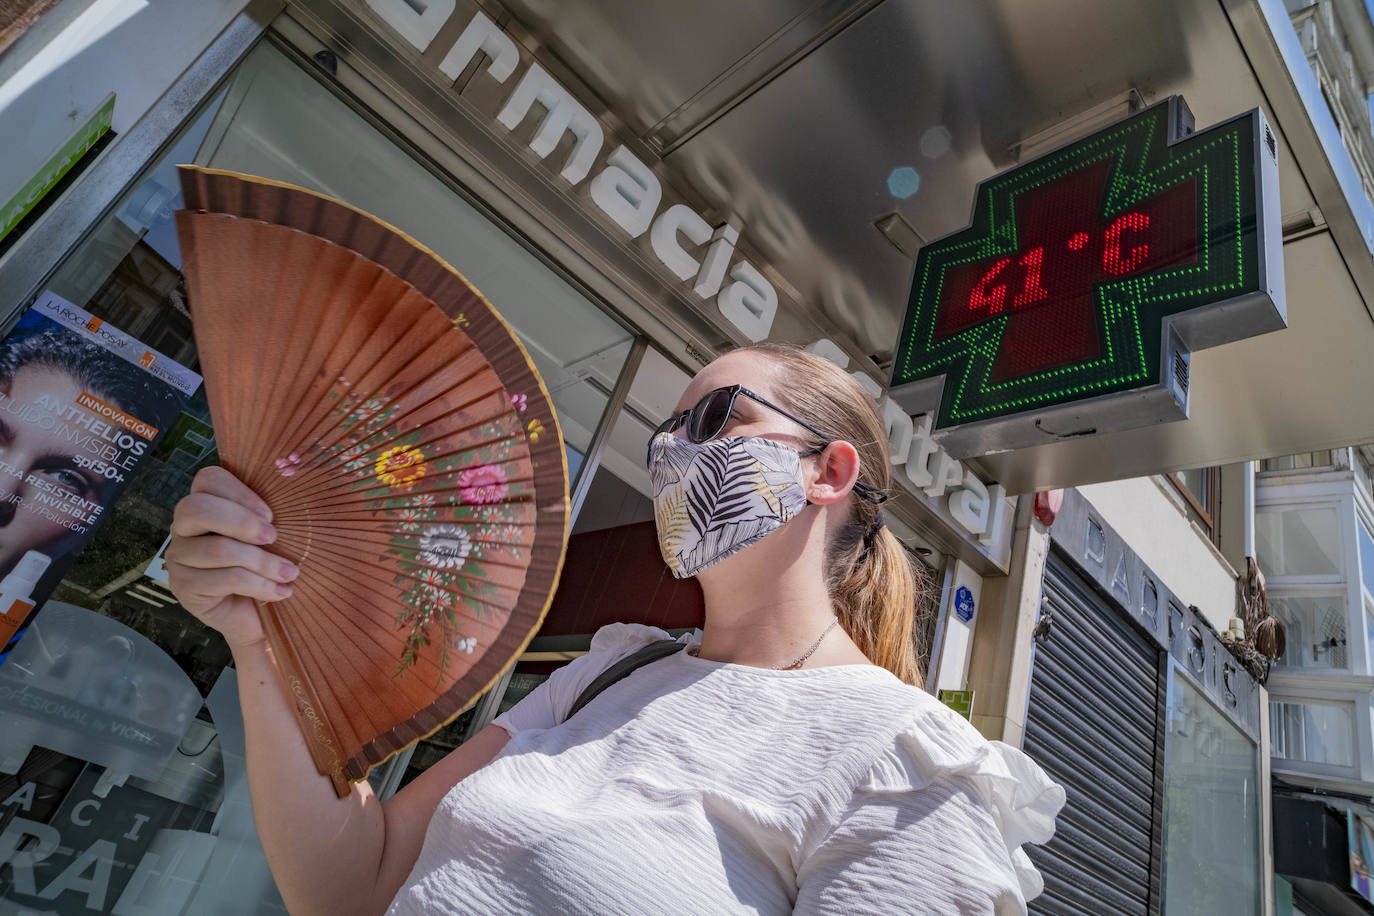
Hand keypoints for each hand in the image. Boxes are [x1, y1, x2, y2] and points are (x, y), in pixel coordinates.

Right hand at [166, 466, 298, 652]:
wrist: (258, 617)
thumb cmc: (266, 568)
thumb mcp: (270, 537)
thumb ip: (269, 516)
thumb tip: (298, 497)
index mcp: (204, 505)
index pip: (208, 479)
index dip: (239, 492)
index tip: (271, 515)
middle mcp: (183, 528)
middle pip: (197, 508)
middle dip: (242, 522)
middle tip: (273, 538)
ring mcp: (178, 558)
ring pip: (218, 550)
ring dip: (263, 562)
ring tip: (289, 574)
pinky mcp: (183, 587)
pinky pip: (225, 580)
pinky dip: (259, 585)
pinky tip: (280, 592)